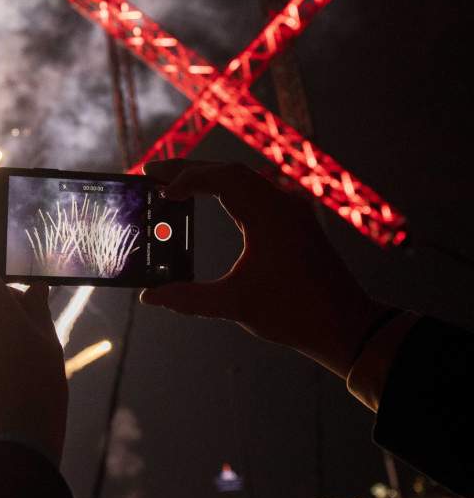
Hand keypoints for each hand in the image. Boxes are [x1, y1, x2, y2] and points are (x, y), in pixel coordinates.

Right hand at [140, 160, 384, 377]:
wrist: (349, 328)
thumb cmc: (295, 314)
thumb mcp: (235, 305)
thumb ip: (188, 299)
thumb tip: (149, 298)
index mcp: (270, 216)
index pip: (222, 178)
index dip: (186, 179)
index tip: (160, 192)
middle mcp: (283, 204)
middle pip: (230, 171)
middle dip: (190, 169)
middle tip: (153, 172)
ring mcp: (292, 211)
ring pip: (244, 179)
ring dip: (210, 177)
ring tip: (176, 183)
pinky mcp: (296, 223)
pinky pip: (257, 192)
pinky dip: (229, 189)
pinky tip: (212, 199)